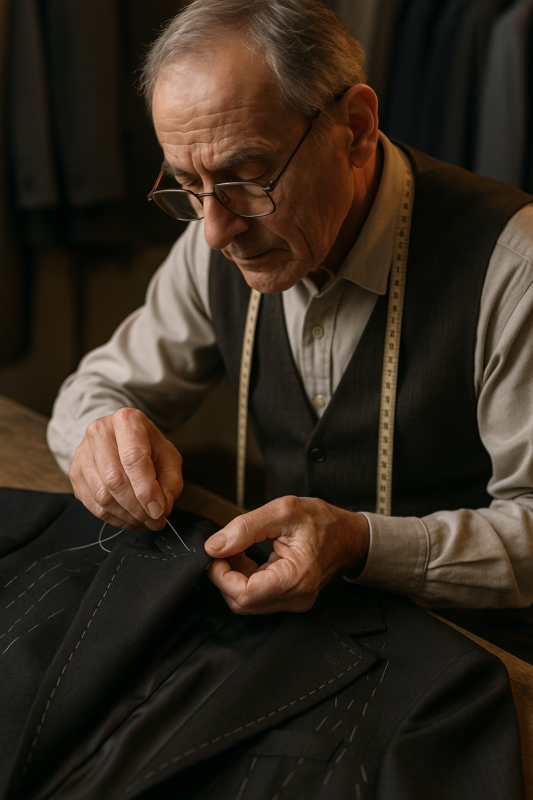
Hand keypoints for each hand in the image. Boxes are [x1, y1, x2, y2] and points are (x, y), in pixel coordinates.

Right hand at [69, 408, 182, 530]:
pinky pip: (92, 504)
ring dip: (126, 516)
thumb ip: (170, 483)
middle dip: (137, 507)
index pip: (134, 458)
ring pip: (102, 495)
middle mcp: (100, 432)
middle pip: (115, 479)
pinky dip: (114, 518)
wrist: (122, 438)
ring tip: (144, 520)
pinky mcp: (75, 472)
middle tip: (155, 520)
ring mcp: (83, 452)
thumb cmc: (148, 447)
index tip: (159, 511)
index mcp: (127, 421)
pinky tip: (129, 519)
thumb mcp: (168, 457)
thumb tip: (160, 509)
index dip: (146, 490)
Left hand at [205, 496, 369, 613]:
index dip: (221, 576)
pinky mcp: (288, 599)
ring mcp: (293, 601)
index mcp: (297, 578)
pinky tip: (245, 555)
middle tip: (222, 548)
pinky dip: (244, 577)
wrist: (347, 535)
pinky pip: (256, 596)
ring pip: (246, 601)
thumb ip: (245, 528)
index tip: (214, 554)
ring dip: (233, 576)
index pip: (245, 594)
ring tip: (237, 547)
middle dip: (224, 576)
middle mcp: (296, 597)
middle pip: (242, 602)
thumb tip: (214, 546)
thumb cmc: (323, 521)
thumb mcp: (282, 511)